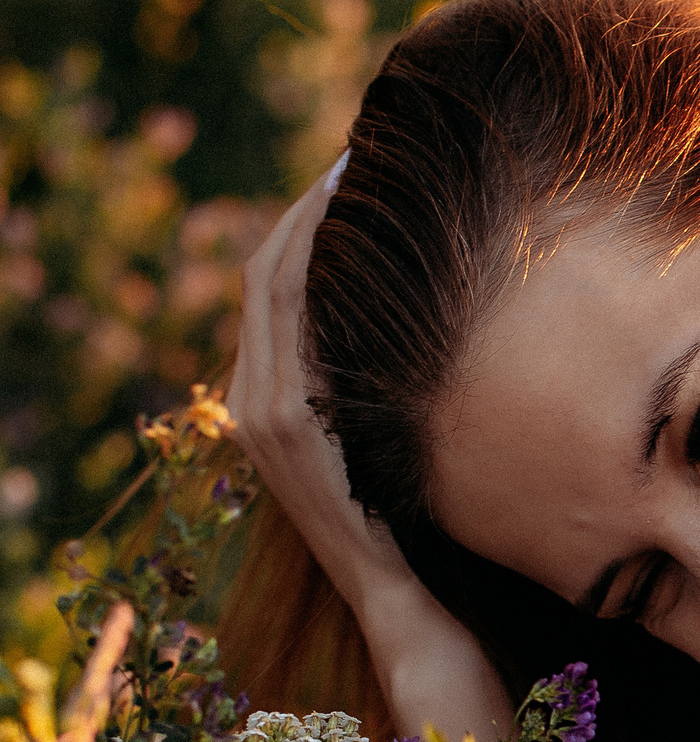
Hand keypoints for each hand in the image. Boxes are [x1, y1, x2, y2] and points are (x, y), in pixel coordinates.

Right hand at [232, 161, 405, 611]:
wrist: (393, 586)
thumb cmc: (405, 511)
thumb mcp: (377, 431)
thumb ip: (365, 382)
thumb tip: (405, 318)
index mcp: (268, 392)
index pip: (272, 284)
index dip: (300, 224)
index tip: (345, 177)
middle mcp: (252, 394)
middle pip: (263, 272)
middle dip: (304, 209)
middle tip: (353, 155)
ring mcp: (260, 409)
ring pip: (273, 289)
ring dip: (309, 226)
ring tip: (352, 175)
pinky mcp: (282, 424)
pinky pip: (293, 328)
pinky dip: (314, 273)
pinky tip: (351, 237)